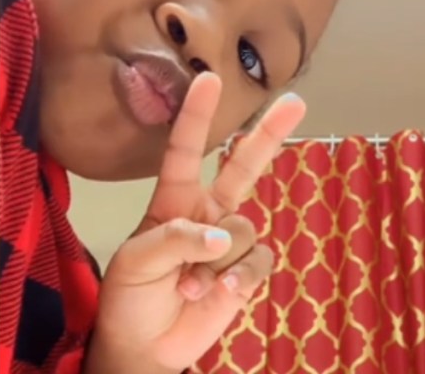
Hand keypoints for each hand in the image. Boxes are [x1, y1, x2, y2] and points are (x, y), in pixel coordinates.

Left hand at [87, 73, 304, 372]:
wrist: (144, 346)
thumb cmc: (130, 298)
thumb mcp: (136, 261)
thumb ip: (176, 239)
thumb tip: (222, 235)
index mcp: (172, 201)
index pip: (184, 151)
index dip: (196, 115)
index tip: (208, 78)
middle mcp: (206, 213)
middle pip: (243, 167)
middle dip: (267, 135)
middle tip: (295, 102)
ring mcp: (228, 242)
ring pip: (245, 228)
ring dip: (219, 260)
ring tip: (189, 287)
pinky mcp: (244, 273)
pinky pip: (258, 261)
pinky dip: (240, 278)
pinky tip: (220, 294)